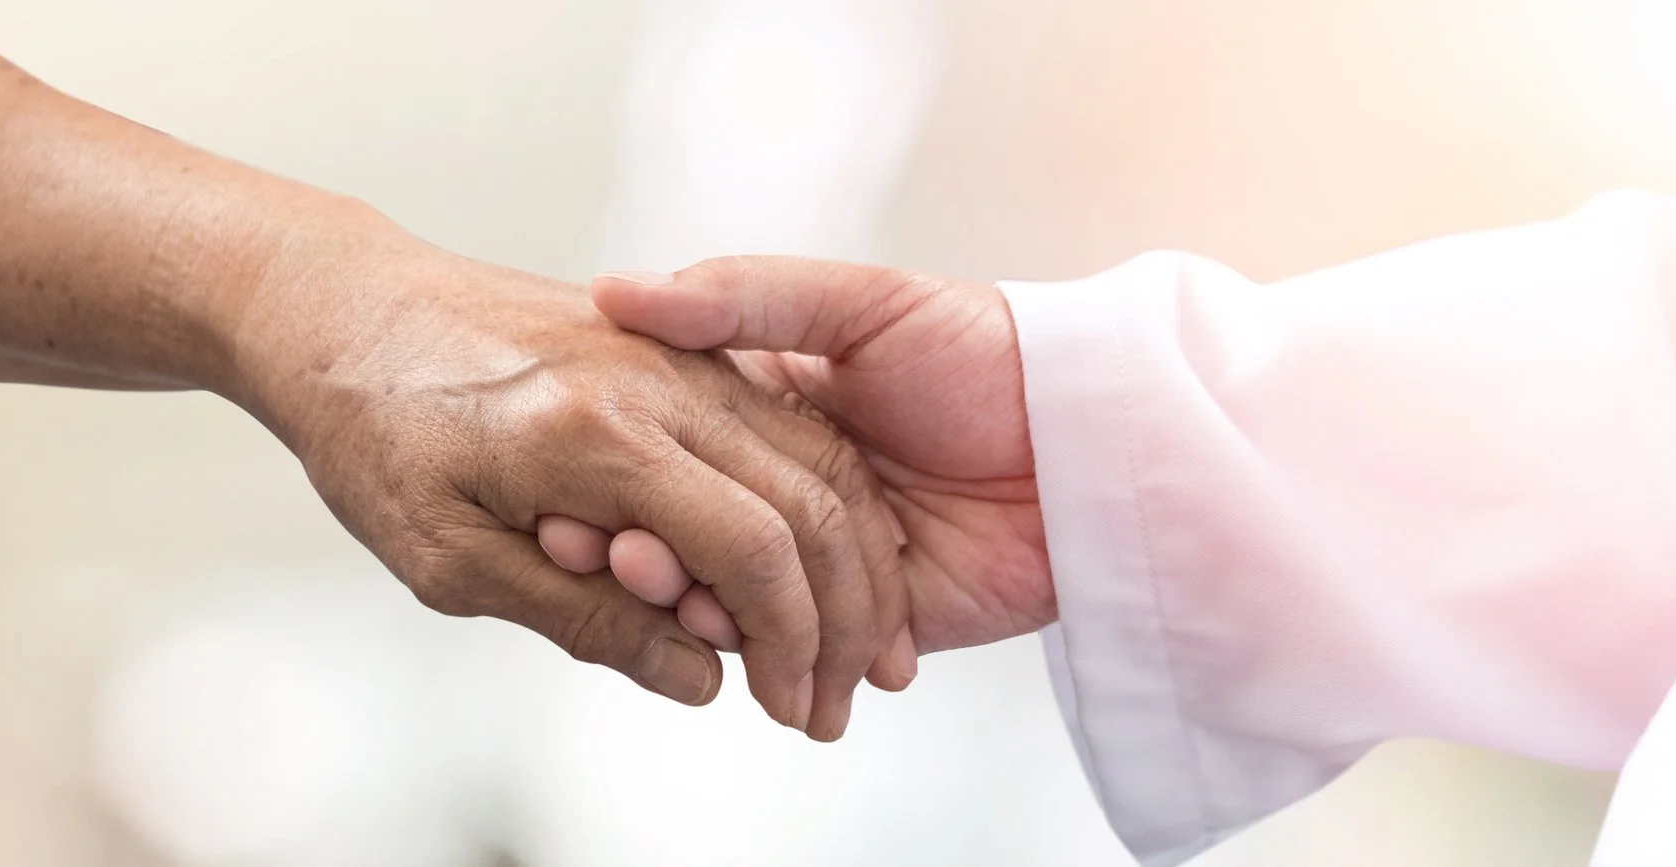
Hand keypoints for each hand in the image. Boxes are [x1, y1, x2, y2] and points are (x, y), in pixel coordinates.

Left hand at [223, 241, 903, 739]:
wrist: (347, 310)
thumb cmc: (376, 433)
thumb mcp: (451, 560)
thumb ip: (582, 619)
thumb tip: (700, 678)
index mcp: (593, 435)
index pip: (748, 547)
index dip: (787, 640)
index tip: (789, 702)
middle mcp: (655, 378)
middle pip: (807, 500)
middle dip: (841, 613)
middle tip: (833, 695)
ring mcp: (676, 351)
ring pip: (817, 454)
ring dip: (849, 556)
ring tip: (844, 643)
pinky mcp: (680, 345)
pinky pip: (784, 421)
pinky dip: (821, 499)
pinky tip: (817, 565)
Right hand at [540, 258, 1053, 664]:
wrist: (1100, 438)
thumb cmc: (992, 351)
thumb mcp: (863, 302)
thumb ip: (744, 295)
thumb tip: (623, 290)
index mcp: (771, 408)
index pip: (670, 454)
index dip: (621, 480)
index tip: (575, 498)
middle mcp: (789, 488)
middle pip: (693, 535)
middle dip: (650, 554)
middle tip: (622, 557)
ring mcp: (831, 561)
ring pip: (739, 602)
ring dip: (701, 610)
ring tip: (680, 602)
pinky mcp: (879, 625)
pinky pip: (811, 656)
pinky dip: (775, 662)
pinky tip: (748, 650)